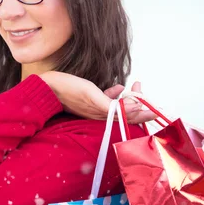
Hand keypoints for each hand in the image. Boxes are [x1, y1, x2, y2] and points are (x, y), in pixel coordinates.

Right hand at [39, 71, 157, 124]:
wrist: (47, 88)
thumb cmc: (68, 90)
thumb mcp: (93, 97)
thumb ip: (113, 105)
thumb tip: (135, 107)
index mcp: (103, 114)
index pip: (130, 116)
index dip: (144, 112)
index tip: (156, 108)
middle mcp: (101, 113)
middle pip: (126, 112)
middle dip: (139, 102)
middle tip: (144, 91)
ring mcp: (95, 108)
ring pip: (118, 106)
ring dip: (129, 98)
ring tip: (136, 88)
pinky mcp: (89, 102)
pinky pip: (106, 101)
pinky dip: (115, 95)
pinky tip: (118, 88)